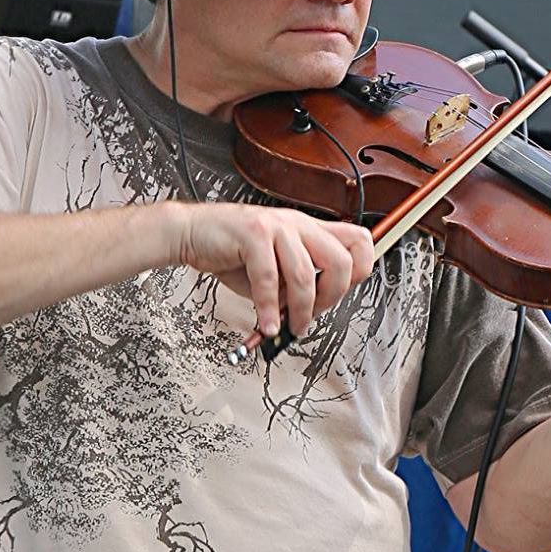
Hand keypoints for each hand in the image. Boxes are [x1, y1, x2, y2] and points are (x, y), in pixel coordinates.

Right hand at [171, 201, 374, 337]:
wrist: (191, 233)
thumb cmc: (232, 252)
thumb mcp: (274, 270)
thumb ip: (296, 286)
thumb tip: (311, 314)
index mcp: (309, 229)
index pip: (359, 241)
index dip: (358, 273)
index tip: (337, 295)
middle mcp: (297, 224)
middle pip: (341, 262)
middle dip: (331, 298)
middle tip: (311, 315)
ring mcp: (276, 226)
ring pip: (305, 275)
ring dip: (300, 311)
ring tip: (288, 327)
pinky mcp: (252, 234)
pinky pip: (268, 279)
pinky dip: (269, 309)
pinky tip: (266, 323)